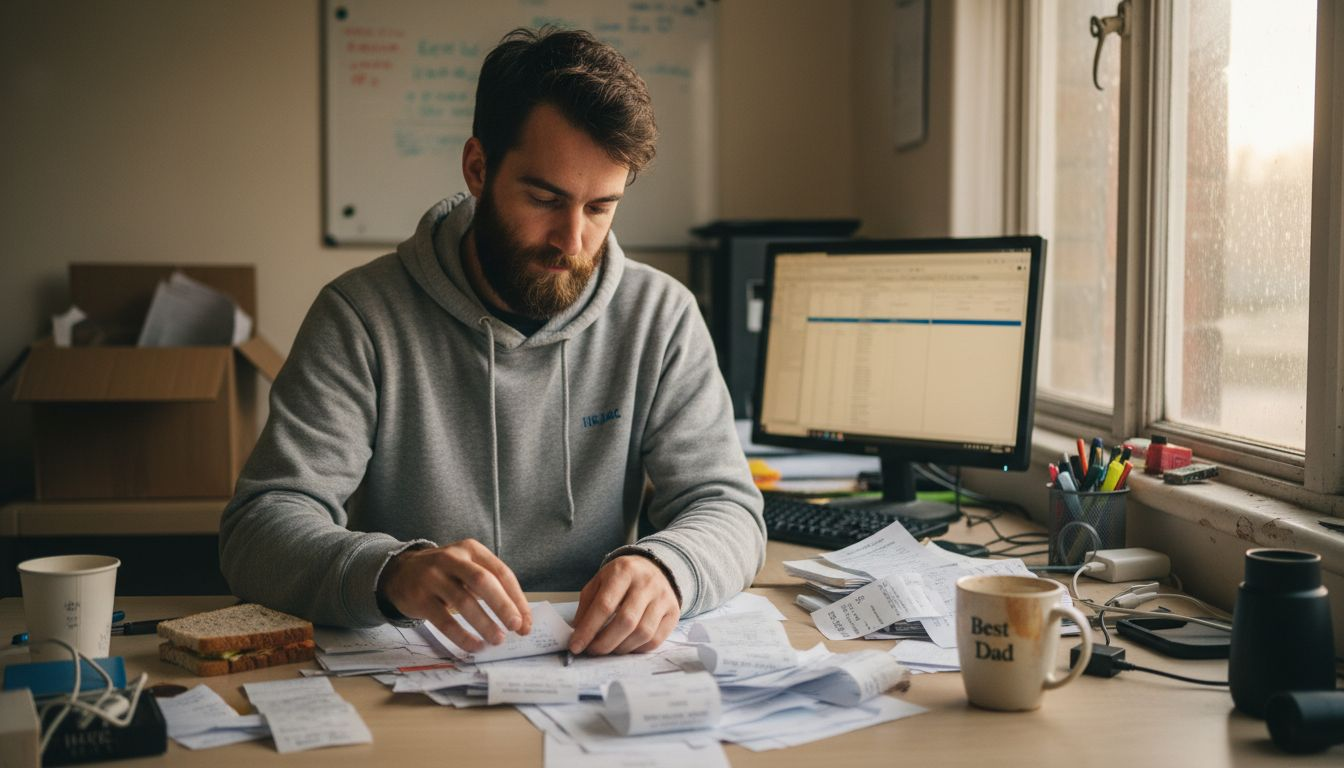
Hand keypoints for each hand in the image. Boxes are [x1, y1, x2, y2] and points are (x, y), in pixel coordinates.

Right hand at [378, 539, 531, 652]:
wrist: (400, 571)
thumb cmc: (445, 573)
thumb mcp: (467, 568)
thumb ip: (492, 587)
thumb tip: (521, 619)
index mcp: (471, 549)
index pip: (501, 572)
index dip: (517, 598)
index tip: (526, 621)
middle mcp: (452, 558)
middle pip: (483, 581)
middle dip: (503, 606)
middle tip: (516, 627)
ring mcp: (433, 577)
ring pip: (463, 602)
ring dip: (484, 624)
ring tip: (497, 640)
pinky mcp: (419, 598)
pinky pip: (444, 621)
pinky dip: (462, 636)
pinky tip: (475, 646)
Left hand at [569, 555, 679, 656]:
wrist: (655, 567)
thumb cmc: (622, 578)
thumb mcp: (600, 582)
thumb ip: (587, 606)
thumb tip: (578, 634)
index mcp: (623, 571)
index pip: (604, 605)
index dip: (588, 629)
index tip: (575, 646)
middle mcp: (646, 583)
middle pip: (626, 621)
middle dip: (605, 643)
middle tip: (592, 651)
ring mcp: (663, 598)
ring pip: (643, 632)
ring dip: (621, 648)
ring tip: (609, 649)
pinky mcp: (673, 612)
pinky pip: (656, 639)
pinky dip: (638, 649)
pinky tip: (627, 646)